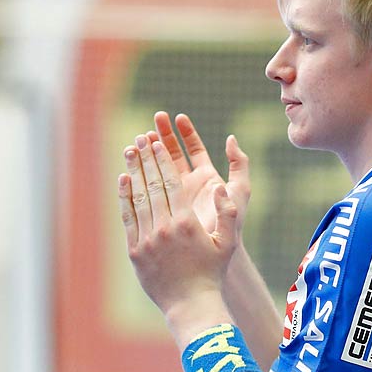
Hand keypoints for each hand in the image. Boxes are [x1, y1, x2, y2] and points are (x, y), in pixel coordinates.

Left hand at [120, 134, 238, 315]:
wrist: (190, 303)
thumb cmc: (212, 273)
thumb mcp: (228, 243)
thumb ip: (229, 214)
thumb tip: (220, 189)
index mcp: (187, 223)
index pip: (170, 183)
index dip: (161, 160)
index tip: (156, 142)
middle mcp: (164, 228)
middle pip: (152, 185)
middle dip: (146, 158)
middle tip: (140, 137)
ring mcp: (147, 239)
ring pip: (137, 198)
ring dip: (133, 171)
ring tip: (130, 151)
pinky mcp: (135, 251)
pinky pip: (128, 217)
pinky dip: (124, 196)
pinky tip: (123, 179)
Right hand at [150, 112, 253, 249]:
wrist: (215, 255)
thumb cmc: (231, 226)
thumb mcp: (240, 192)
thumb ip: (239, 165)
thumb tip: (230, 138)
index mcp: (207, 177)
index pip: (194, 149)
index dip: (186, 132)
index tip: (177, 117)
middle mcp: (190, 184)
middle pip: (174, 153)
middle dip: (164, 135)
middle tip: (155, 118)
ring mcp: (175, 196)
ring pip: (160, 168)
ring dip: (150, 151)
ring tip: (140, 137)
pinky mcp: (163, 208)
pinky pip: (150, 188)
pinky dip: (142, 175)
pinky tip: (132, 162)